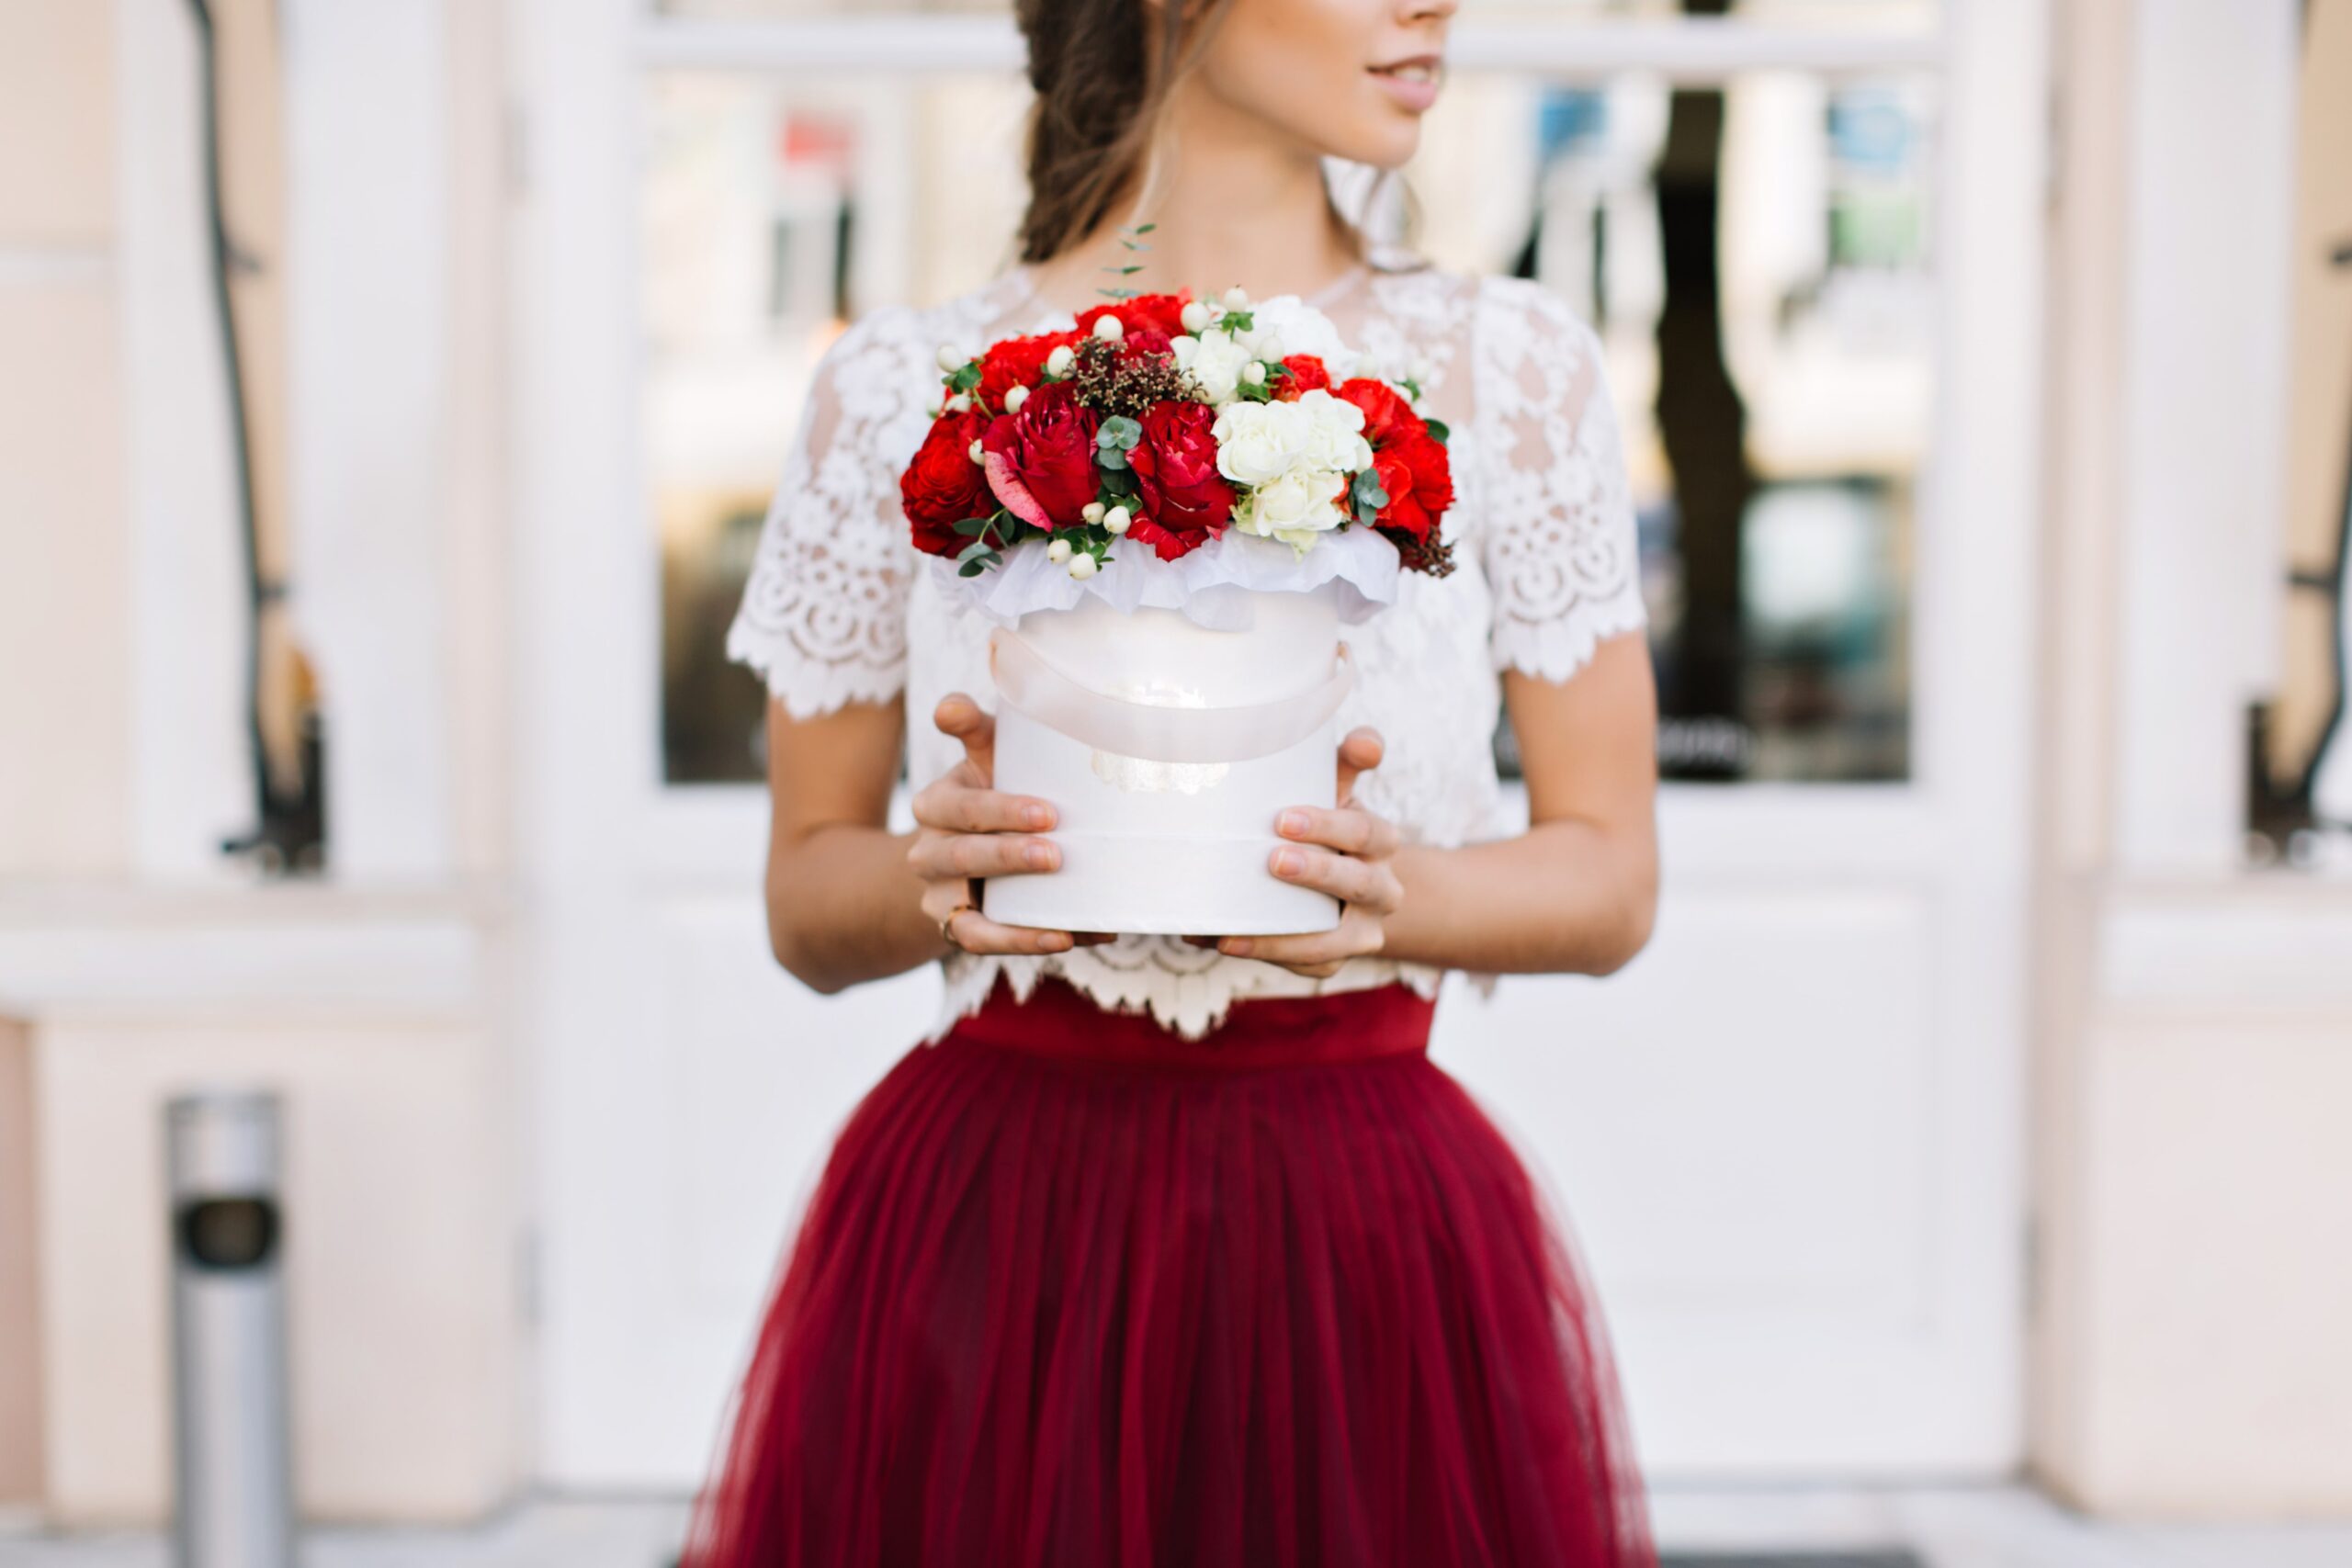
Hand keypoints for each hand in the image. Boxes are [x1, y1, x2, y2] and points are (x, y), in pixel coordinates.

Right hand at [909, 693, 1114, 956]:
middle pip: (962, 853)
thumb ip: (980, 726)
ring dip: (1020, 912)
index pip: (960, 804)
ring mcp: (939, 893)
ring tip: (1069, 913)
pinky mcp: (957, 928)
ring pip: (970, 905)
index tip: (1049, 810)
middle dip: (1010, 853)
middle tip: (1058, 849)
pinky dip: (1022, 942)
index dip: (998, 808)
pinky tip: (1066, 938)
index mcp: (939, 800)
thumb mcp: (988, 755)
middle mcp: (930, 848)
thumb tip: (959, 694)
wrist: (959, 858)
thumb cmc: (992, 789)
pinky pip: (982, 941)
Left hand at [1183, 726, 1401, 978]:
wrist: (1345, 886)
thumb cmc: (1327, 826)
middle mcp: (1382, 889)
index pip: (1364, 830)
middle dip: (1317, 873)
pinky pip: (1307, 966)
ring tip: (1231, 933)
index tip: (1282, 819)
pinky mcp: (1335, 959)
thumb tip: (1366, 740)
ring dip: (1285, 938)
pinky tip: (1223, 942)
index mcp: (1381, 841)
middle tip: (1272, 860)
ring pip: (1334, 941)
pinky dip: (1266, 956)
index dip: (1329, 824)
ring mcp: (1362, 932)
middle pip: (1359, 883)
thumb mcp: (1336, 791)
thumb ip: (1344, 763)